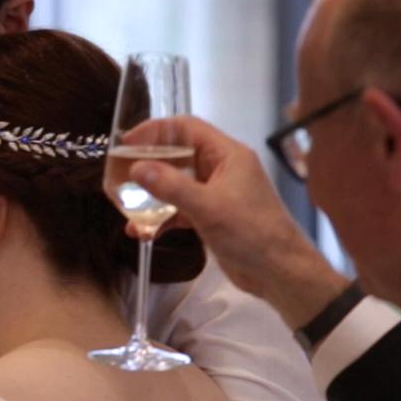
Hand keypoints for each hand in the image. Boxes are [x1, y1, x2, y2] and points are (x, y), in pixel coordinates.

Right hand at [120, 115, 348, 329]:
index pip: (187, 128)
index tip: (127, 143)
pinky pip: (181, 209)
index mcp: (228, 155)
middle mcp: (222, 169)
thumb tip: (136, 168)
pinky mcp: (213, 217)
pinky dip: (162, 218)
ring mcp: (217, 193)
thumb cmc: (251, 233)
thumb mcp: (208, 208)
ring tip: (126, 207)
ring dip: (152, 196)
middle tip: (120, 175)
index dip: (155, 130)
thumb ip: (171, 187)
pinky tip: (142, 232)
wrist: (280, 272)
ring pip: (177, 184)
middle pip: (178, 155)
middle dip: (149, 165)